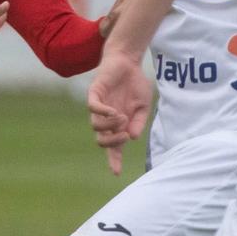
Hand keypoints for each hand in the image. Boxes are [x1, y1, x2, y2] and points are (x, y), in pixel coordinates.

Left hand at [86, 48, 151, 174]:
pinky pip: (93, 108)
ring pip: (96, 126)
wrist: (128, 62)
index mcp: (118, 126)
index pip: (114, 147)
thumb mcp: (143, 106)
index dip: (114, 160)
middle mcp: (106, 120)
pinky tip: (114, 111)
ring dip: (110, 125)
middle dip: (112, 143)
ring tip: (122, 116)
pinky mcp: (94, 94)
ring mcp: (99, 108)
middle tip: (124, 134)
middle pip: (101, 141)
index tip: (116, 173)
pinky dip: (103, 113)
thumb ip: (139, 122)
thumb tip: (132, 137)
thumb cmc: (135, 84)